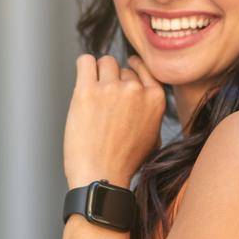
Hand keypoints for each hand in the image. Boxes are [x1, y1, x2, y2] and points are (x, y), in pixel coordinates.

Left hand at [64, 53, 165, 188]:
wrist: (101, 176)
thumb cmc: (124, 163)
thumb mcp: (152, 137)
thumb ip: (150, 112)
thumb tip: (144, 96)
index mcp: (155, 99)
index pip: (143, 69)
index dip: (131, 70)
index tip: (123, 71)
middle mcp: (135, 90)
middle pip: (121, 67)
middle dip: (112, 81)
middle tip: (103, 103)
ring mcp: (112, 88)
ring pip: (104, 62)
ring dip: (98, 75)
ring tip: (92, 95)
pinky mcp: (87, 90)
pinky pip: (85, 61)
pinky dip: (84, 68)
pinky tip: (83, 80)